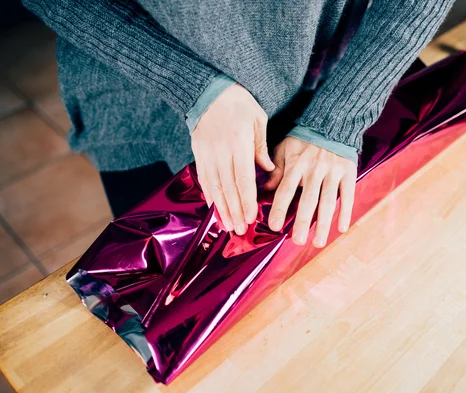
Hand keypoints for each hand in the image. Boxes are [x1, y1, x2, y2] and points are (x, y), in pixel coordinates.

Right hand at [191, 83, 274, 234]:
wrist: (209, 89)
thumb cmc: (239, 102)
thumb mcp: (258, 120)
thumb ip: (262, 148)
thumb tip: (268, 171)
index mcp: (239, 144)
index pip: (244, 179)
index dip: (247, 201)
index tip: (251, 218)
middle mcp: (221, 151)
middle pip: (228, 188)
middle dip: (235, 212)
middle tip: (240, 230)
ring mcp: (206, 153)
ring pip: (214, 187)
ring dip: (221, 208)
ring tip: (227, 226)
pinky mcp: (197, 152)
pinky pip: (203, 178)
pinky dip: (208, 195)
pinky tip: (214, 208)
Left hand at [264, 137, 356, 246]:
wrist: (333, 121)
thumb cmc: (304, 138)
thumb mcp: (285, 149)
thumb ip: (275, 170)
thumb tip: (263, 190)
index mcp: (297, 164)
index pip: (286, 189)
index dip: (279, 208)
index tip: (274, 227)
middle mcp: (315, 169)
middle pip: (308, 200)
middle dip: (302, 222)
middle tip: (297, 241)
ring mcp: (333, 172)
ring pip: (328, 202)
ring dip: (323, 224)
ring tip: (318, 242)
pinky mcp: (348, 173)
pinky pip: (348, 195)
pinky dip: (346, 212)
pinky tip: (341, 228)